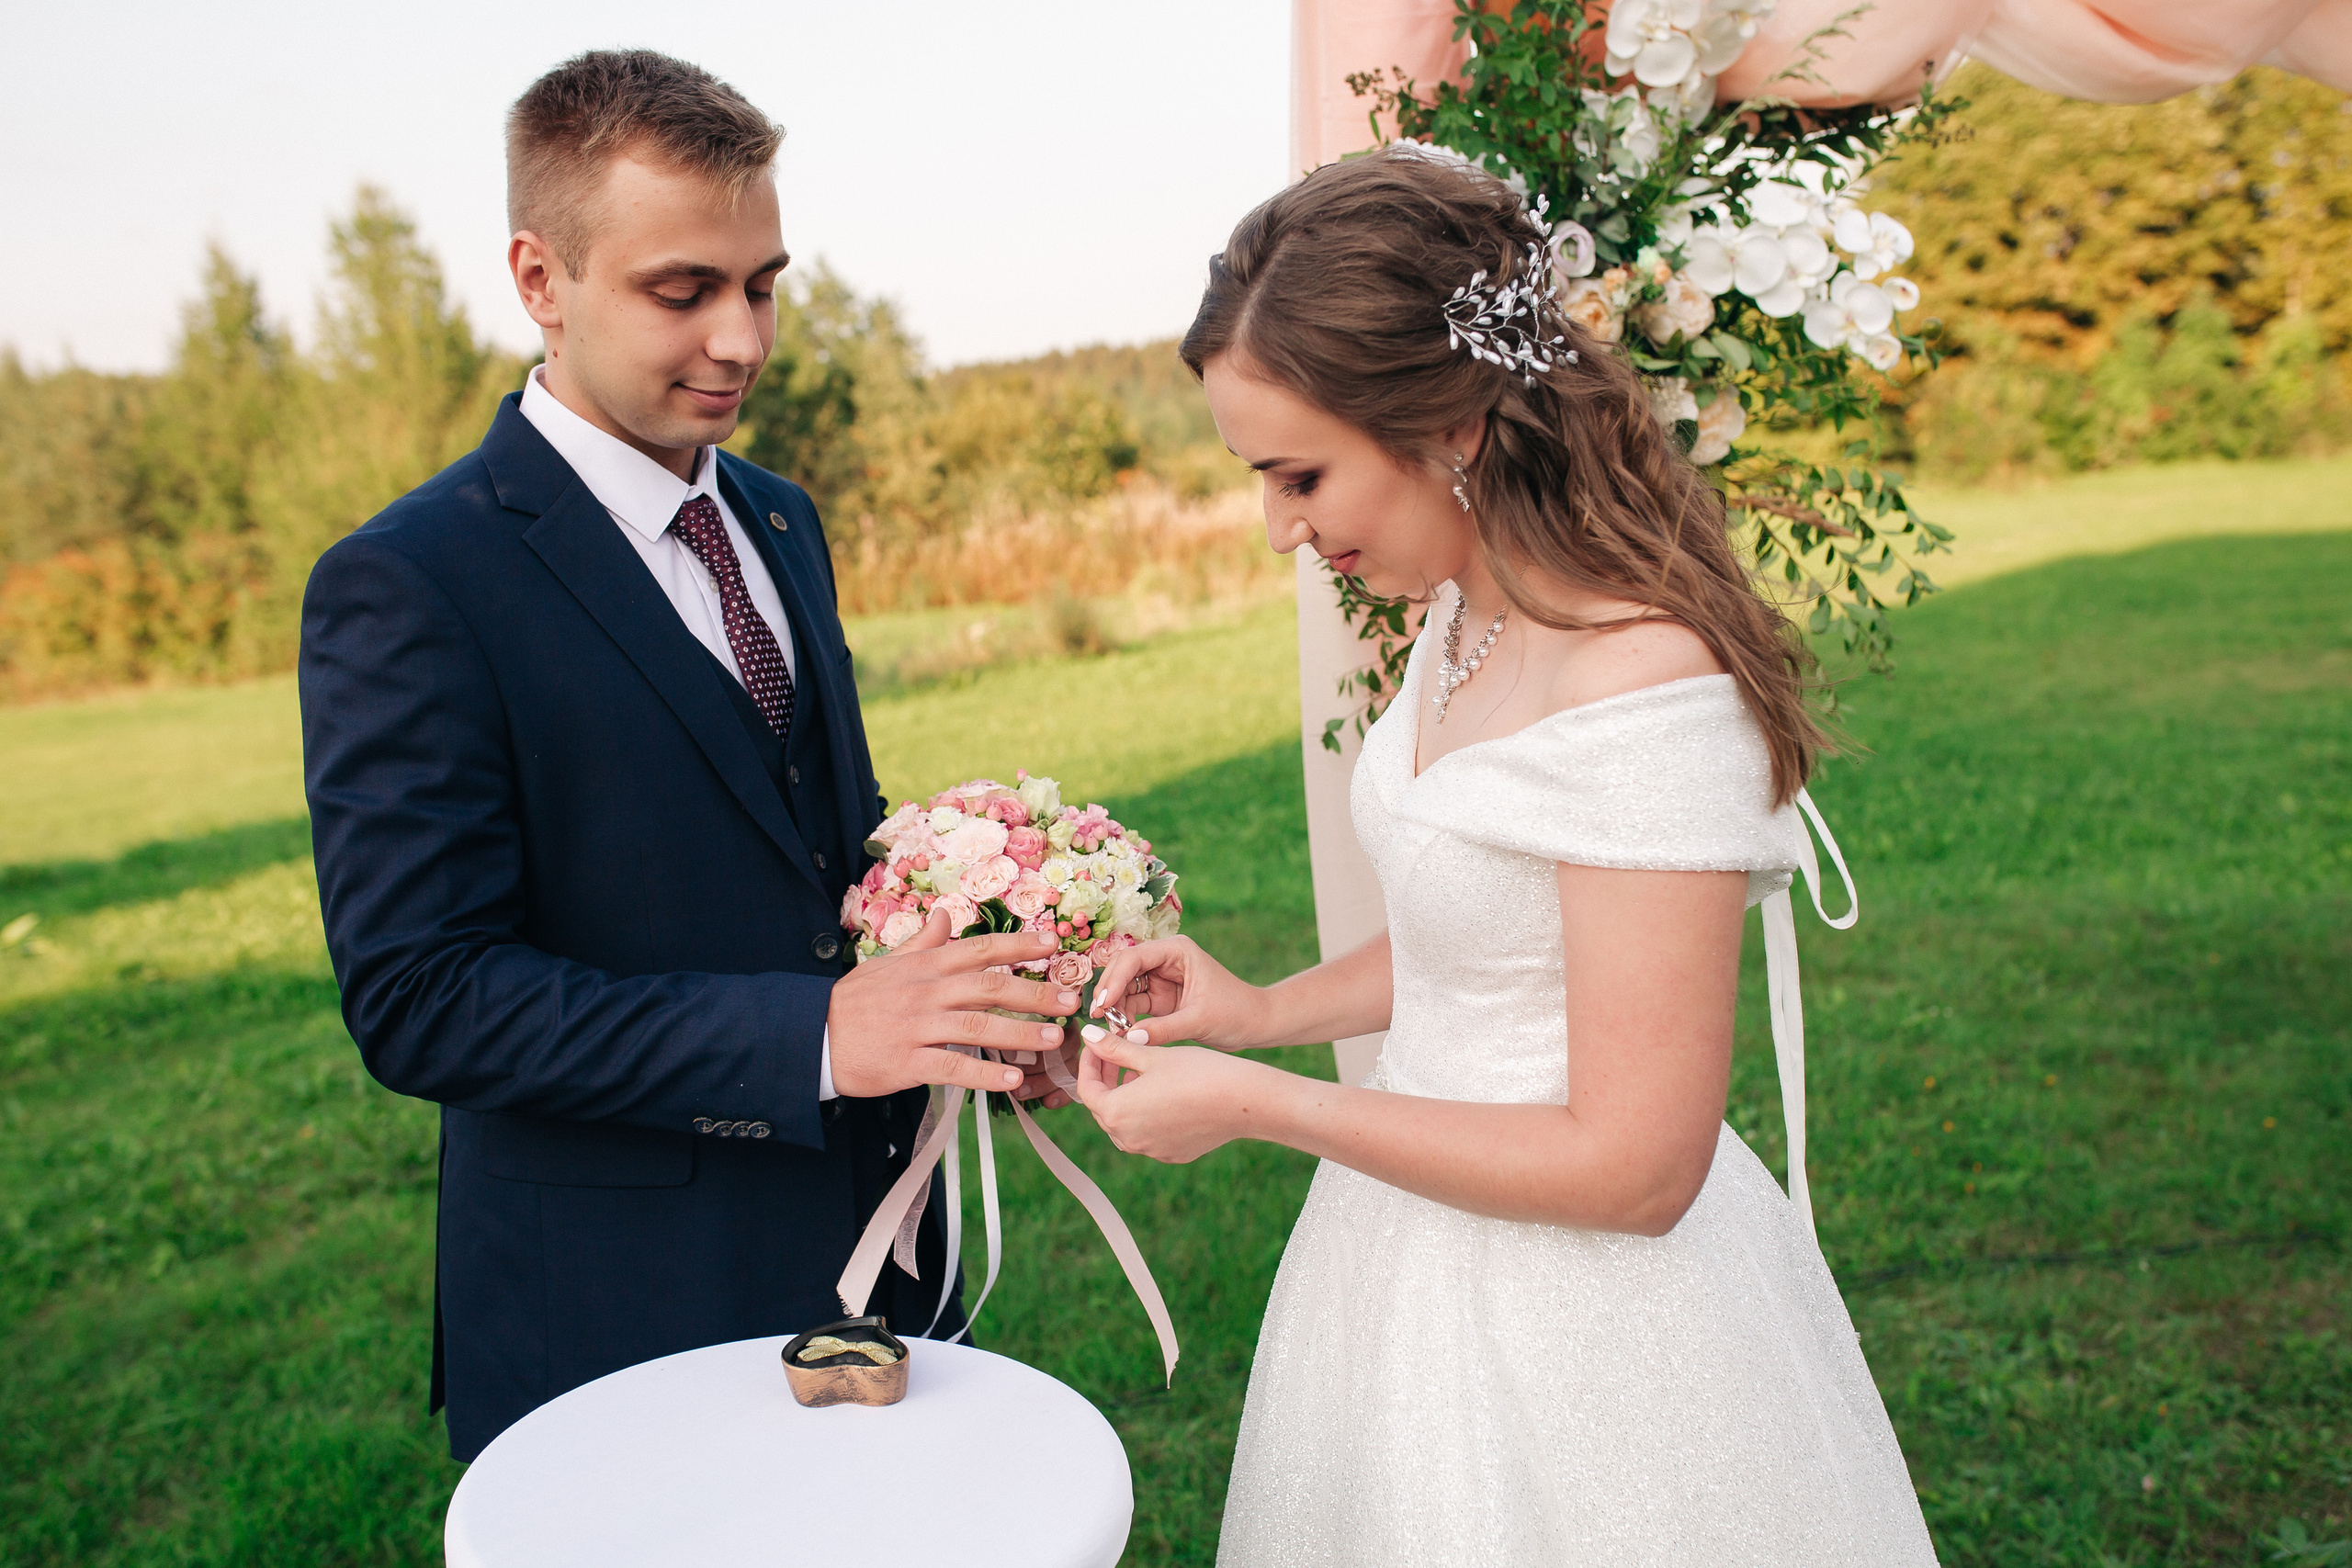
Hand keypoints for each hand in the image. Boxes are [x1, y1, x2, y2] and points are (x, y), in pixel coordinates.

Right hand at [826, 907, 1078, 1097]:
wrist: (812, 1038)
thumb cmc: (854, 1001)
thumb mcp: (886, 964)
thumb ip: (921, 943)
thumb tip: (944, 914)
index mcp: (924, 966)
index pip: (978, 948)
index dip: (1018, 944)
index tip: (1053, 943)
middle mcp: (925, 992)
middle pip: (988, 986)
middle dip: (1033, 992)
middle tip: (1069, 999)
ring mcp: (916, 1028)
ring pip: (977, 1026)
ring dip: (1020, 1033)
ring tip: (1054, 1039)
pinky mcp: (907, 1062)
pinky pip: (952, 1067)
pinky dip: (984, 1074)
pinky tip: (1012, 1079)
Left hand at [1072, 1033, 1278, 1162]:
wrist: (1242, 1101)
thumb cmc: (1196, 1072)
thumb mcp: (1151, 1055)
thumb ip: (1114, 1048)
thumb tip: (1087, 1035)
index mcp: (1117, 1113)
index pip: (1087, 1088)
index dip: (1089, 1063)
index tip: (1099, 1044)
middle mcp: (1128, 1139)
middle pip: (1104, 1107)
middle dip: (1106, 1079)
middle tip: (1117, 1052)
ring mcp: (1151, 1151)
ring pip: (1125, 1124)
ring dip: (1125, 1098)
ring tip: (1140, 1072)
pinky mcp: (1172, 1154)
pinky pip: (1148, 1135)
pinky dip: (1147, 1115)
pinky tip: (1163, 1094)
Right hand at [1083, 936, 1264, 1050]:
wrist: (1256, 1025)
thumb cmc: (1236, 1013)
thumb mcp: (1199, 1021)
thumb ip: (1163, 1029)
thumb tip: (1127, 1038)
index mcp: (1177, 951)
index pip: (1135, 957)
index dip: (1114, 979)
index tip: (1103, 1004)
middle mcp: (1166, 959)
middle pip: (1123, 969)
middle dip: (1110, 992)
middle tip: (1098, 1017)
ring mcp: (1161, 978)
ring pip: (1125, 988)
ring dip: (1115, 1007)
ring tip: (1112, 1030)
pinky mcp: (1160, 998)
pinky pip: (1134, 1004)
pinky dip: (1125, 1017)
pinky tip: (1121, 1032)